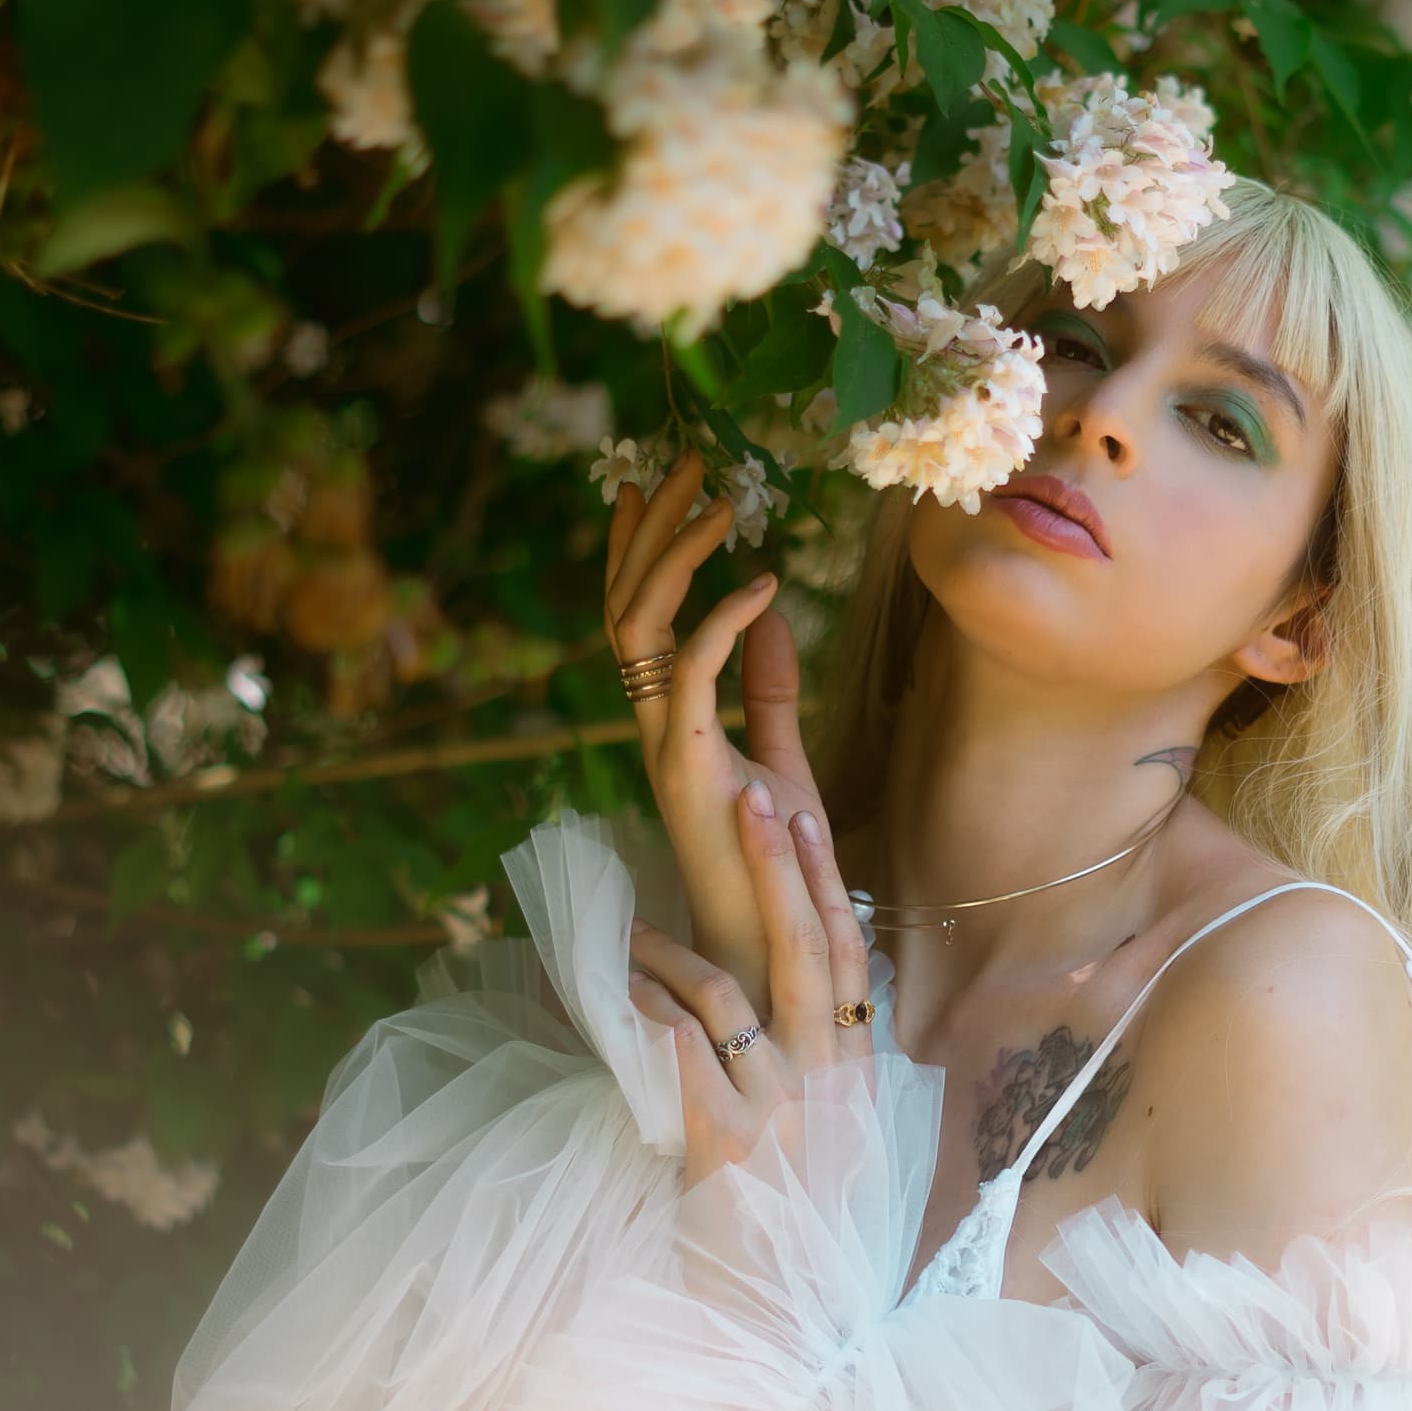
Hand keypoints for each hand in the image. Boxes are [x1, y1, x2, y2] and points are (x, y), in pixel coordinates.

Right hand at [605, 455, 829, 1013]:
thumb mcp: (784, 755)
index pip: (637, 618)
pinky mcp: (688, 770)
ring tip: (721, 502)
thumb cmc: (779, 865)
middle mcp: (651, 727)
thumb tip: (771, 610)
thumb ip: (770, 687)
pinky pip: (691, 675)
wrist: (776, 948)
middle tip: (689, 461)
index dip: (639, 548)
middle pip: (627, 607)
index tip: (655, 484)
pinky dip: (724, 622)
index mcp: (667, 720)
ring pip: (641, 629)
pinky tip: (762, 583)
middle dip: (652, 528)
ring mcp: (662, 747)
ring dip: (678, 557)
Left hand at [624, 779, 874, 1189]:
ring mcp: (781, 1108)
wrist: (773, 1310)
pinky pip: (680, 1049)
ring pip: (724, 992)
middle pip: (806, 949)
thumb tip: (810, 980)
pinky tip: (620, 997)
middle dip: (774, 866)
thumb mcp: (827, 1127)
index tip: (805, 816)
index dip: (826, 881)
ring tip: (631, 935)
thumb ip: (822, 1055)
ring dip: (670, 951)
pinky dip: (646, 1012)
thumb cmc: (786, 1211)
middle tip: (747, 796)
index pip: (850, 953)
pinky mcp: (726, 1141)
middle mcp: (829, 1079)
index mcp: (855, 1067)